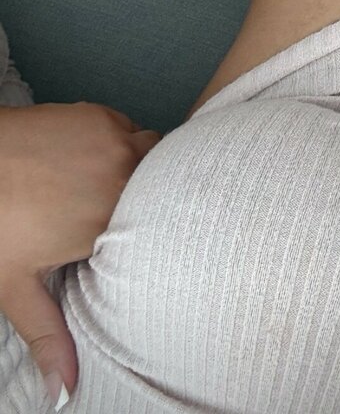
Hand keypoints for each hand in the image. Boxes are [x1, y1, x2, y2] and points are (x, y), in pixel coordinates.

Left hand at [0, 101, 161, 407]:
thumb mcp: (16, 285)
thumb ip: (49, 334)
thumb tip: (66, 389)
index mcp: (111, 221)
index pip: (160, 228)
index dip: (153, 233)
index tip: (143, 239)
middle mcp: (124, 176)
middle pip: (160, 185)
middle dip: (147, 199)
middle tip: (121, 212)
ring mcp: (115, 140)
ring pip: (150, 152)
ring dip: (138, 167)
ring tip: (109, 185)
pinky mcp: (102, 115)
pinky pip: (129, 129)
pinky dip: (118, 142)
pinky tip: (91, 159)